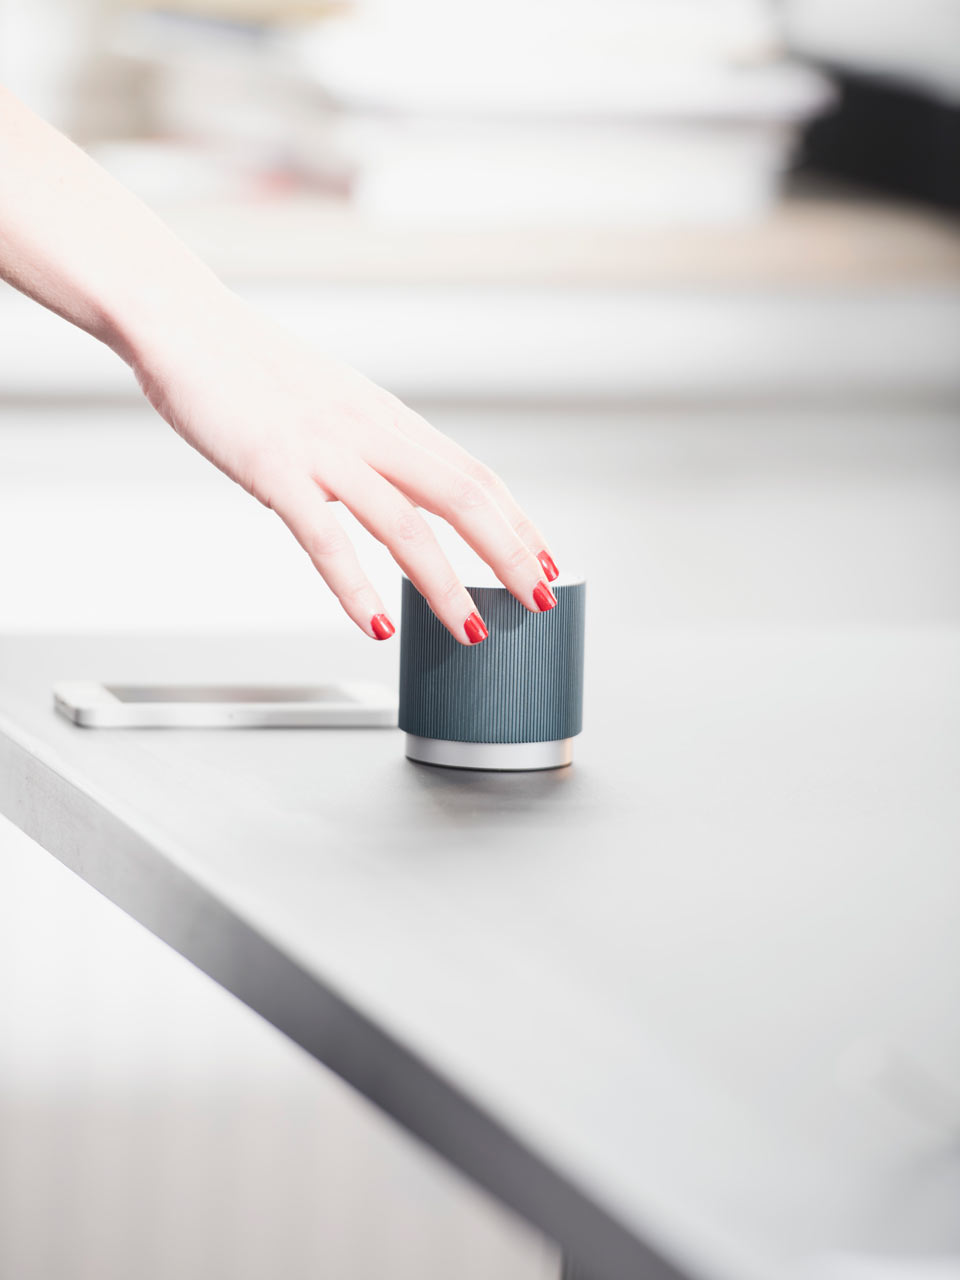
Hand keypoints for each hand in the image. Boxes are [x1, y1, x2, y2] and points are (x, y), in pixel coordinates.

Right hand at [130, 291, 559, 642]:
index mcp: (388, 419)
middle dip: (508, 554)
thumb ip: (373, 444)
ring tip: (470, 629)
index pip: (474, 475)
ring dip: (445, 584)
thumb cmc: (253, 369)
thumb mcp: (335, 402)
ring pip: (405, 525)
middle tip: (538, 600)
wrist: (184, 324)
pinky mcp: (274, 470)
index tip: (544, 562)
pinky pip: (324, 539)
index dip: (517, 523)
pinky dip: (355, 588)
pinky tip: (375, 625)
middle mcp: (369, 433)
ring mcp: (324, 451)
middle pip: (462, 498)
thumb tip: (408, 488)